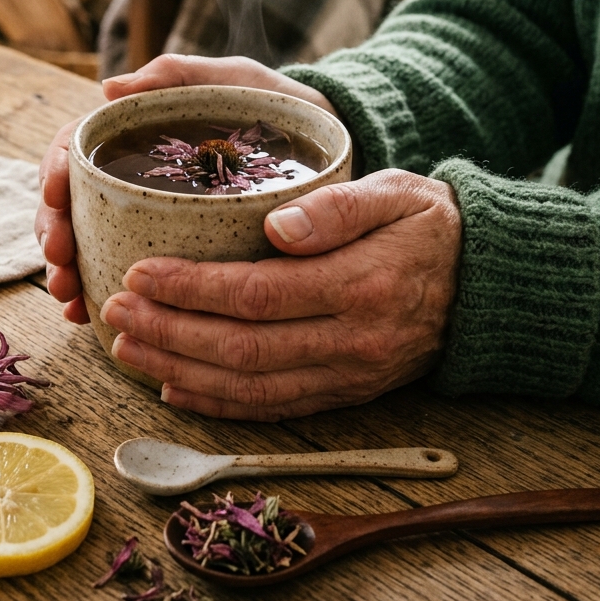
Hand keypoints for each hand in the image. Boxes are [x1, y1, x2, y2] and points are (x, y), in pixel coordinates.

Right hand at [34, 54, 339, 322]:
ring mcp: (148, 215)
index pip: (76, 150)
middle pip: (71, 203)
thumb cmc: (273, 105)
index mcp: (136, 134)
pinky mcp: (173, 248)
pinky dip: (102, 292)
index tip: (54, 197)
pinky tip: (91, 316)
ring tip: (71, 299)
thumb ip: (179, 74)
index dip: (54, 173)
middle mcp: (133, 178)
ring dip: (68, 271)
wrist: (325, 147)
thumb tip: (109, 88)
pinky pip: (127, 271)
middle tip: (61, 263)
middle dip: (55, 234)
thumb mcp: (232, 79)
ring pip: (88, 242)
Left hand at [99, 170, 461, 419]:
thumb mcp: (394, 193)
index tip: (140, 273)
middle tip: (115, 311)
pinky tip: (177, 387)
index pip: (256, 294)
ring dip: (180, 370)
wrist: (484, 284)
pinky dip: (220, 404)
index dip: (191, 288)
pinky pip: (274, 408)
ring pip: (249, 386)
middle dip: (169, 331)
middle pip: (241, 348)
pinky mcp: (346, 393)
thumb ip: (336, 208)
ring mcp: (348, 375)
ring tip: (128, 349)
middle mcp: (350, 342)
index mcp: (359, 286)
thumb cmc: (429, 225)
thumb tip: (276, 224)